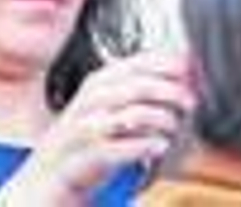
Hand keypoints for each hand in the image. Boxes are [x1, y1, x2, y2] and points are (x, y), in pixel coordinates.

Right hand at [0, 51, 194, 203]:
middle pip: (140, 86)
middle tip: (192, 101)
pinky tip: (160, 147)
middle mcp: (92, 99)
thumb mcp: (110, 107)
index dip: (170, 65)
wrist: (46, 177)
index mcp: (101, 81)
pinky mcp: (86, 157)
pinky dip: (145, 146)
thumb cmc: (86, 141)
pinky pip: (121, 147)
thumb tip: (183, 71)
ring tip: (175, 128)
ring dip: (161, 120)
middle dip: (171, 92)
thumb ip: (139, 90)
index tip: (194, 72)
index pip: (140, 62)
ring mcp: (87, 127)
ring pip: (133, 115)